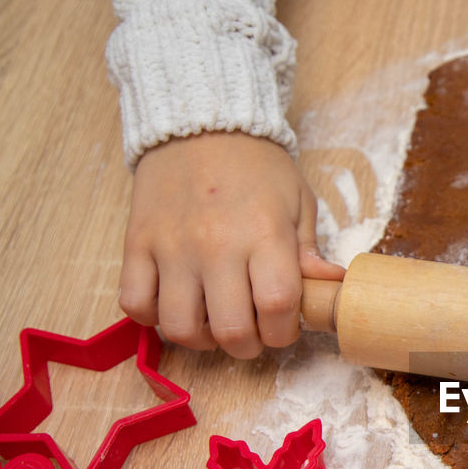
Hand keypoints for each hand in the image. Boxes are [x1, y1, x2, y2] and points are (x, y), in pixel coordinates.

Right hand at [119, 132, 344, 357]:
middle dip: (248, 345)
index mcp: (264, 234)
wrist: (200, 123)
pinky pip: (135, 303)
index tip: (283, 325)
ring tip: (213, 321)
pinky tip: (175, 304)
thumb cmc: (256, 167)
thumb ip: (309, 250)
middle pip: (230, 330)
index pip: (276, 307)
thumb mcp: (297, 202)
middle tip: (252, 331)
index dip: (284, 331)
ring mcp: (171, 247)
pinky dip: (152, 317)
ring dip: (201, 338)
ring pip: (179, 327)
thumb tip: (333, 286)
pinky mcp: (136, 244)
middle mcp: (215, 245)